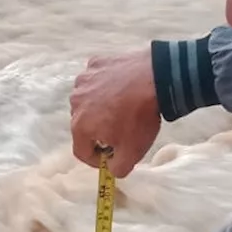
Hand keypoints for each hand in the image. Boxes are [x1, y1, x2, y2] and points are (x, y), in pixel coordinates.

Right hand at [70, 49, 160, 177]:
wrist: (156, 79)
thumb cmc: (141, 117)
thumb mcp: (132, 153)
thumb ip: (117, 168)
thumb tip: (111, 168)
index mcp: (80, 125)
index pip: (81, 151)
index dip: (95, 160)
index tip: (110, 158)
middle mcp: (75, 102)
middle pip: (83, 125)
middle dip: (98, 132)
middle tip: (119, 132)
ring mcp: (84, 80)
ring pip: (88, 101)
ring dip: (99, 107)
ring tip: (121, 107)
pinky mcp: (96, 63)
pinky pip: (96, 79)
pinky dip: (105, 85)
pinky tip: (121, 87)